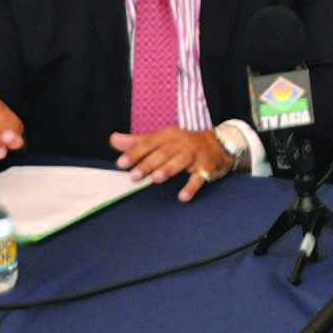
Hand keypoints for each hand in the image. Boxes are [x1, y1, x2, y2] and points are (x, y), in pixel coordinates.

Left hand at [111, 129, 229, 201]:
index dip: (135, 152)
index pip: (149, 142)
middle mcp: (182, 143)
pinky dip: (191, 186)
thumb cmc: (184, 144)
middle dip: (149, 163)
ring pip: (181, 161)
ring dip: (169, 169)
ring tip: (156, 178)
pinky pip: (199, 177)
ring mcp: (195, 155)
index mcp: (169, 135)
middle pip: (164, 152)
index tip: (121, 163)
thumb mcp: (163, 139)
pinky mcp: (207, 167)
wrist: (219, 144)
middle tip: (134, 176)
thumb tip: (113, 139)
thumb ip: (138, 142)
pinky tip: (183, 196)